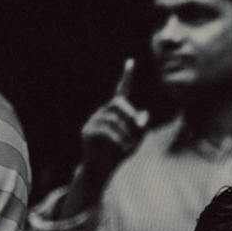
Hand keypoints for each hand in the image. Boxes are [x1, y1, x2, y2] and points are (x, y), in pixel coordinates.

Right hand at [77, 57, 149, 185]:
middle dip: (131, 116)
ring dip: (127, 136)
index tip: (131, 61)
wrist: (101, 169)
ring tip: (127, 147)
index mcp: (115, 112)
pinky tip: (120, 150)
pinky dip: (119, 143)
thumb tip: (144, 114)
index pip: (122, 91)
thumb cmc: (119, 153)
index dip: (127, 77)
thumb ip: (141, 127)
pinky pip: (108, 133)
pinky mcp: (88, 132)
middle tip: (137, 130)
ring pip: (116, 121)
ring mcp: (94, 121)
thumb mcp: (136, 140)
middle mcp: (103, 112)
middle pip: (119, 104)